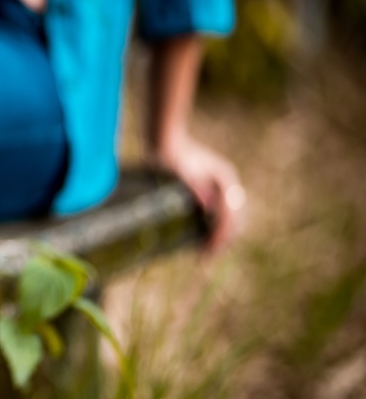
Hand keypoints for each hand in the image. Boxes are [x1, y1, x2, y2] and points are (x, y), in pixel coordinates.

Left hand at [151, 134, 245, 252]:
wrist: (164, 141)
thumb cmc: (169, 155)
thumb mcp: (179, 170)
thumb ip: (193, 185)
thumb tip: (206, 207)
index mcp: (224, 179)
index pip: (228, 215)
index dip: (219, 235)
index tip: (206, 251)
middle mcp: (227, 184)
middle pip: (233, 220)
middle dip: (221, 240)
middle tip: (204, 258)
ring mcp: (223, 188)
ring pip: (230, 220)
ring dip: (221, 237)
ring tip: (206, 253)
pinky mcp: (214, 192)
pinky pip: (221, 216)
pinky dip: (215, 229)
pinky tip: (204, 240)